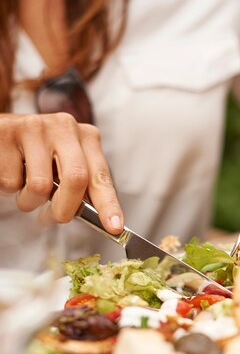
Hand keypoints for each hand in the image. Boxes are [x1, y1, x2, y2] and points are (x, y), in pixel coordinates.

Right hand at [0, 112, 123, 231]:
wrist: (2, 132)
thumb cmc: (37, 155)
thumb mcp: (65, 164)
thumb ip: (80, 186)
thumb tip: (96, 218)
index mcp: (86, 137)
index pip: (101, 176)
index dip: (109, 204)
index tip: (114, 227)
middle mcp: (65, 127)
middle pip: (75, 179)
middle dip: (64, 210)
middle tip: (53, 218)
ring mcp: (35, 127)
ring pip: (39, 185)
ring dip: (29, 202)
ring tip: (25, 192)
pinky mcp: (6, 133)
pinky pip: (10, 181)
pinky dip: (8, 188)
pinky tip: (9, 171)